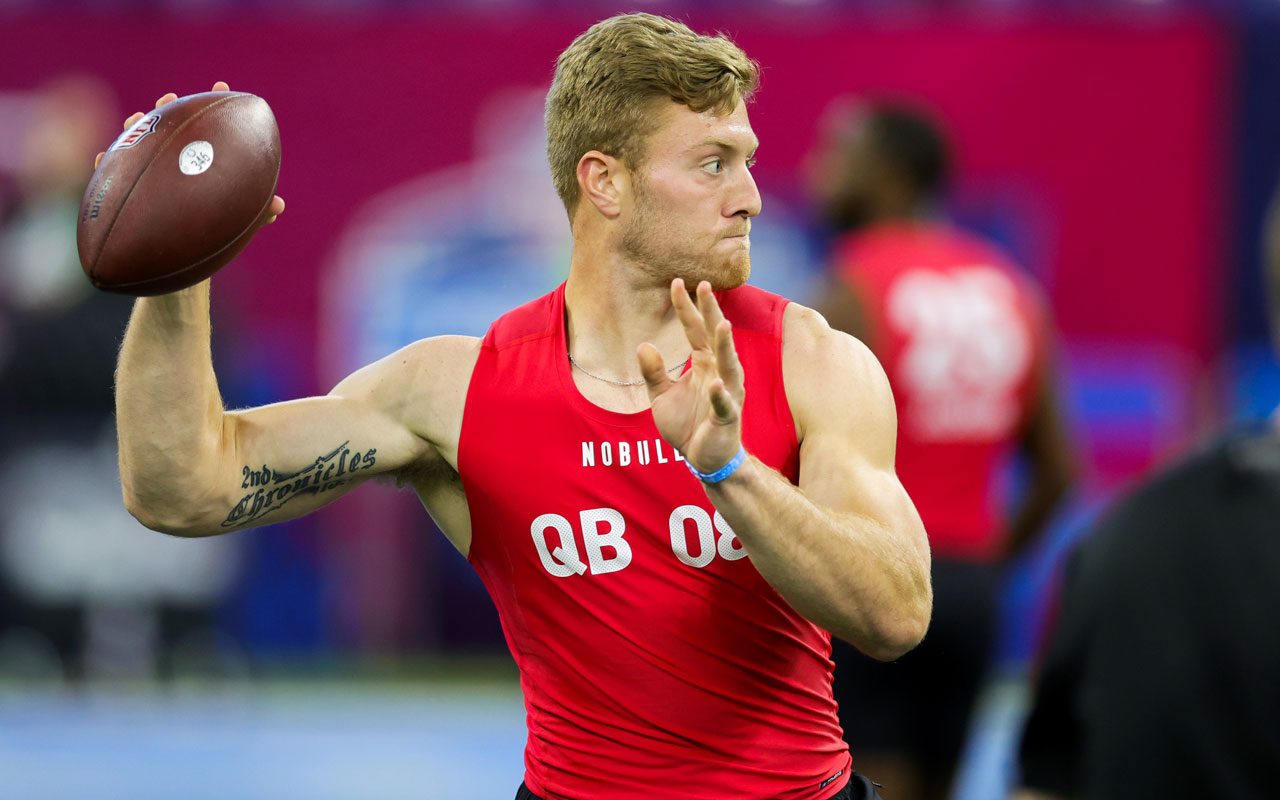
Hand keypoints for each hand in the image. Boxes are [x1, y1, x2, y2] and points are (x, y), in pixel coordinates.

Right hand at [93, 81, 285, 223]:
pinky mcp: (129, 190)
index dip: (213, 105)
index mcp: (199, 160)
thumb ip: (257, 212)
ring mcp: (150, 172)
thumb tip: (278, 205)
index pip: (207, 127)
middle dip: (167, 110)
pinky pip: (112, 174)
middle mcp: (173, 161)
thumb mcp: (235, 219)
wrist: (184, 256)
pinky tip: (102, 157)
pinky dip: (107, 164)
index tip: (221, 86)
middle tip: (169, 100)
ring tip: (135, 119)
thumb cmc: (213, 231)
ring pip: (138, 143)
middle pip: (168, 127)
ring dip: (135, 128)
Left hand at [638, 279, 744, 473]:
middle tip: (705, 285)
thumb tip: (643, 345)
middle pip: (716, 337)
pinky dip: (721, 395)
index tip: (677, 282)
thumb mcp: (661, 396)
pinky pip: (724, 405)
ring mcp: (728, 394)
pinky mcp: (728, 418)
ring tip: (722, 325)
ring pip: (730, 366)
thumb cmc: (688, 425)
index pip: (695, 330)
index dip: (686, 307)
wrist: (703, 459)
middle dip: (712, 313)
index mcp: (704, 364)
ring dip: (727, 347)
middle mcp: (720, 372)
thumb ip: (653, 372)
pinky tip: (716, 384)